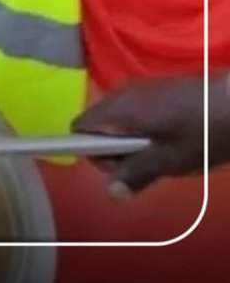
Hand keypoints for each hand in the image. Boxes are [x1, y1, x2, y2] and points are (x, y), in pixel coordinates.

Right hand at [72, 75, 229, 195]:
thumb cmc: (201, 131)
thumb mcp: (170, 160)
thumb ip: (137, 173)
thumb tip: (110, 193)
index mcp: (119, 109)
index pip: (80, 127)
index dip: (91, 151)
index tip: (119, 166)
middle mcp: (121, 94)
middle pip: (97, 125)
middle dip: (115, 150)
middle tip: (148, 164)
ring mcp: (137, 89)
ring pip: (116, 121)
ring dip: (130, 141)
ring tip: (162, 152)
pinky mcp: (152, 89)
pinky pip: (132, 112)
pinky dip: (142, 129)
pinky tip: (170, 138)